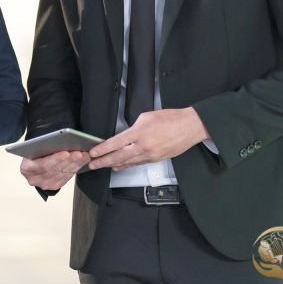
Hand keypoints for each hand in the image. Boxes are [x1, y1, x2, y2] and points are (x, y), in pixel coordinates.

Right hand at [20, 150, 91, 189]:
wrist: (34, 159)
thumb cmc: (35, 150)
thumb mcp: (35, 147)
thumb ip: (43, 146)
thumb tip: (58, 142)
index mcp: (26, 168)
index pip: (43, 165)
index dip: (55, 159)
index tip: (66, 153)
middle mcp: (34, 179)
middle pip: (55, 170)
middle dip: (69, 161)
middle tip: (79, 153)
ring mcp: (44, 184)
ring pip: (63, 173)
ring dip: (75, 164)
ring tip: (83, 156)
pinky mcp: (54, 186)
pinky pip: (67, 177)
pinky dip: (75, 168)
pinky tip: (82, 161)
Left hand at [88, 107, 208, 170]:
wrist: (190, 127)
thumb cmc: (170, 119)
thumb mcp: (146, 117)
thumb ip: (133, 128)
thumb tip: (125, 135)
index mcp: (139, 133)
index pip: (115, 143)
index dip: (102, 149)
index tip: (93, 153)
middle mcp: (143, 146)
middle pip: (119, 157)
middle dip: (103, 161)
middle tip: (92, 165)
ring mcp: (150, 155)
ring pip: (128, 163)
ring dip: (113, 165)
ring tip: (102, 166)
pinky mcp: (156, 159)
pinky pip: (138, 164)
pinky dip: (127, 166)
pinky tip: (119, 167)